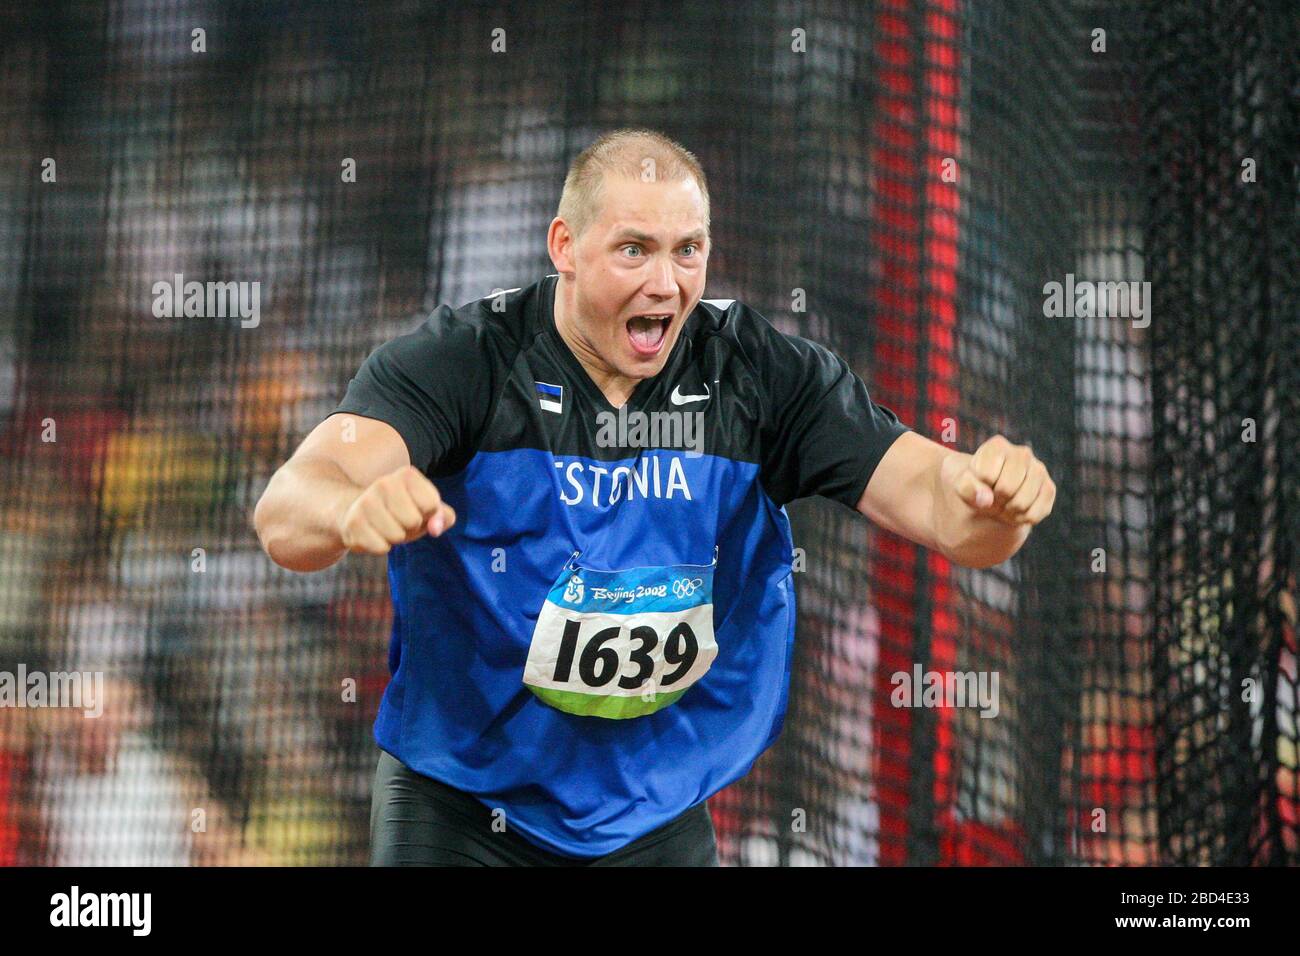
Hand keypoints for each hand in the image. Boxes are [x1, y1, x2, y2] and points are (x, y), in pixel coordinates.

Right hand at [338, 465, 456, 554]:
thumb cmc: (401, 510)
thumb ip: (443, 517)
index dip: (427, 515)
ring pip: (397, 536)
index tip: (416, 509)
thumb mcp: (426, 509)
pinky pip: (381, 547)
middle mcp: (384, 483)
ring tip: (386, 526)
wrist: (356, 510)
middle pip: (414, 521)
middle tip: (399, 520)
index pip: (431, 505)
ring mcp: (366, 502)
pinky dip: (381, 546)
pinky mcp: (353, 523)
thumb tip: (436, 529)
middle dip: (411, 527)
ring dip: (395, 538)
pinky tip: (372, 533)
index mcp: (407, 475)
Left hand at [941, 435, 1055, 526]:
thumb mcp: (962, 485)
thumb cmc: (975, 486)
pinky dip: (1021, 518)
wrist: (992, 496)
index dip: (979, 486)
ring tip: (1003, 503)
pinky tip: (1015, 510)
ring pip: (1021, 503)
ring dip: (1007, 511)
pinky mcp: (1049, 488)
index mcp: (997, 446)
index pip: (986, 475)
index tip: (980, 484)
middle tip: (993, 496)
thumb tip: (986, 499)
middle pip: (1006, 489)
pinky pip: (1034, 514)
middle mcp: (1022, 453)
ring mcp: (1039, 470)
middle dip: (995, 499)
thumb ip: (967, 488)